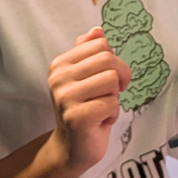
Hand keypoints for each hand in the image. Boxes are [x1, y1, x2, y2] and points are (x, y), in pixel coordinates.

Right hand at [48, 27, 131, 172]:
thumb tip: (97, 30)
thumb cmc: (85, 109)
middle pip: (108, 59)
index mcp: (60, 64)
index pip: (101, 44)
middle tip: (109, 95)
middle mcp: (58, 78)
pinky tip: (99, 121)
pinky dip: (113, 114)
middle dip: (118, 78)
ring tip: (101, 108)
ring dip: (114, 97)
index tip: (108, 79)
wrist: (72, 147)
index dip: (114, 61)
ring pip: (111, 80)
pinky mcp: (77, 117)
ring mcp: (65, 98)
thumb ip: (89, 52)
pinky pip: (112, 103)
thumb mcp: (86, 77)